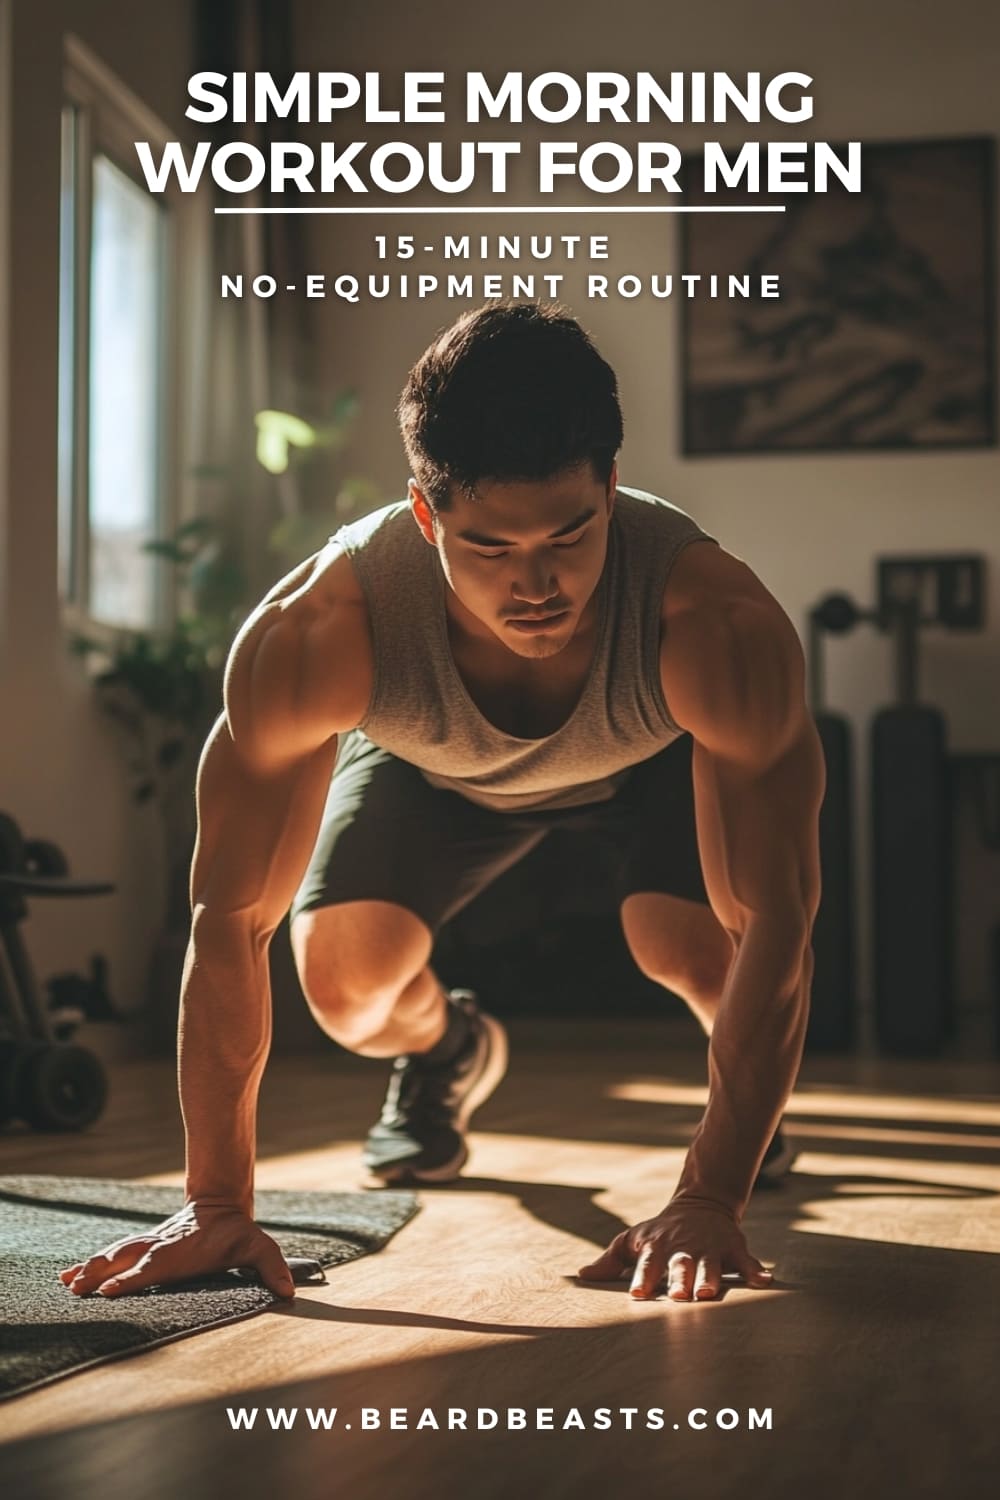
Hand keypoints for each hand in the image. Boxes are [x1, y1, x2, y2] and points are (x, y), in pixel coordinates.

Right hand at [58, 1201, 295, 1299]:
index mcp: (179, 1253)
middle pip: (124, 1260)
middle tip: (76, 1289)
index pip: (152, 1268)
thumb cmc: (237, 1233)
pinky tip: (65, 1275)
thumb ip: (272, 1267)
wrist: (221, 1203)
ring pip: (114, 1255)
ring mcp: (147, 1246)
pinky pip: (112, 1255)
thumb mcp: (259, 1246)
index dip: (131, 1279)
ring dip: (89, 1269)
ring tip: (65, 1283)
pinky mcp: (142, 1247)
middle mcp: (158, 1249)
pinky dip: (88, 1264)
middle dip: (100, 1274)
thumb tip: (289, 1292)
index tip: (108, 1291)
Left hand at [577, 1199, 773, 1300]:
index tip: (637, 1295)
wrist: (699, 1206)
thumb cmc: (660, 1232)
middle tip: (680, 1297)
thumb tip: (581, 1277)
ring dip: (710, 1278)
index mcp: (657, 1247)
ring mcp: (709, 1247)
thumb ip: (610, 1260)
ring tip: (710, 1293)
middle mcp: (683, 1248)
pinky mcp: (733, 1246)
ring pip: (710, 1264)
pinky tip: (765, 1281)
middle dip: (680, 1280)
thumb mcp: (634, 1240)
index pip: (647, 1265)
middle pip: (680, 1266)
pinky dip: (755, 1270)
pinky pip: (746, 1261)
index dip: (643, 1279)